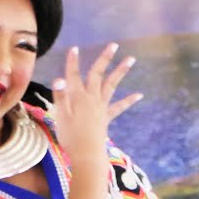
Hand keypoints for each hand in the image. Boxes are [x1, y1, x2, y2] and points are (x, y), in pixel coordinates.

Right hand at [50, 44, 140, 167]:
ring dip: (120, 71)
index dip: (73, 62)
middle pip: (98, 74)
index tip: (74, 48)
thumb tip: (59, 78)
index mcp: (78, 96)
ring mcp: (101, 107)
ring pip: (111, 85)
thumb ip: (60, 96)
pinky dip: (129, 100)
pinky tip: (139, 94)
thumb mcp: (60, 115)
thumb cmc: (70, 135)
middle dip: (105, 59)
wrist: (87, 153)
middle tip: (114, 45)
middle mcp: (91, 98)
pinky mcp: (106, 117)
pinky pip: (119, 106)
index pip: (73, 75)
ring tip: (130, 59)